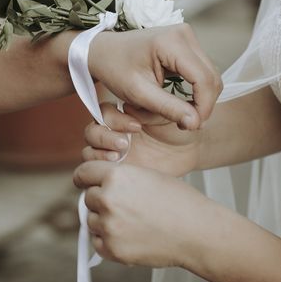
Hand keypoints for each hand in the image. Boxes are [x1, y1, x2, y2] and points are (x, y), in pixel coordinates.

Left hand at [73, 161, 211, 266]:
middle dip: (100, 199)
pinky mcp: (112, 249)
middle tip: (123, 204)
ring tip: (131, 220)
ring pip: (91, 219)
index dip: (86, 177)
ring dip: (103, 219)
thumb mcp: (147, 176)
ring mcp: (109, 226)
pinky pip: (97, 241)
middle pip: (88, 197)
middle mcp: (108, 199)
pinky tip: (129, 234)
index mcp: (116, 176)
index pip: (84, 173)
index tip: (86, 182)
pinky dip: (107, 239)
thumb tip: (97, 186)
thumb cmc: (178, 201)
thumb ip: (119, 179)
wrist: (197, 232)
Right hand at [82, 103, 201, 176]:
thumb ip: (147, 109)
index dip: (113, 118)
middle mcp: (114, 133)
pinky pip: (97, 172)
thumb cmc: (180, 128)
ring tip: (119, 156)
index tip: (137, 126)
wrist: (191, 151)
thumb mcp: (167, 114)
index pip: (102, 113)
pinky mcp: (117, 172)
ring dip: (99, 152)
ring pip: (89, 151)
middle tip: (125, 143)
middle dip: (104, 136)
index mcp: (123, 116)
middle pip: (91, 132)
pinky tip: (120, 169)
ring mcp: (114, 153)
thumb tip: (128, 109)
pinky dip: (101, 169)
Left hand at [88, 24, 221, 130]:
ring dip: (199, 99)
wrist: (103, 51)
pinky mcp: (186, 44)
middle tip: (185, 125)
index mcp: (172, 42)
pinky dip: (195, 90)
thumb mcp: (138, 93)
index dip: (203, 107)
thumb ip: (168, 108)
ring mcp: (187, 37)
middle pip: (211, 77)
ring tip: (180, 116)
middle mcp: (184, 34)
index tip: (191, 127)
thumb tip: (196, 123)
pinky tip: (180, 103)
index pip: (204, 79)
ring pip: (209, 76)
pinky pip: (201, 71)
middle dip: (202, 105)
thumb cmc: (115, 69)